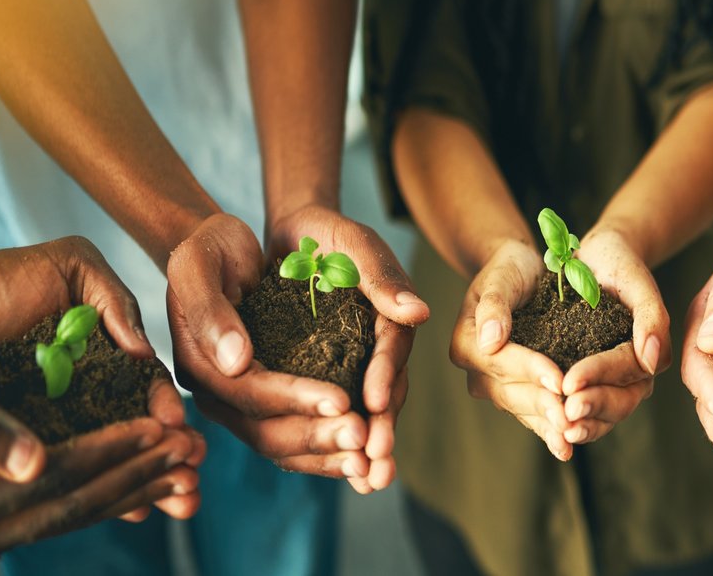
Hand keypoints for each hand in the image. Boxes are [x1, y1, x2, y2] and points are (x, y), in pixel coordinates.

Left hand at [0, 237, 203, 520]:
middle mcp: (90, 394)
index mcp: (109, 356)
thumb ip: (114, 299)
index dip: (165, 408)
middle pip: (137, 432)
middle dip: (170, 455)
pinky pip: (59, 468)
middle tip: (192, 469)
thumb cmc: (5, 276)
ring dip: (144, 479)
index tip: (177, 424)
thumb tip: (144, 352)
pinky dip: (91, 489)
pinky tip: (126, 510)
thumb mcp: (74, 266)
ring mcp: (58, 422)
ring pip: (106, 458)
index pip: (146, 388)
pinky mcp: (23, 441)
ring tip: (176, 500)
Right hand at [0, 328, 198, 567]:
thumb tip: (33, 465)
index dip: (113, 452)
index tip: (163, 426)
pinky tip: (160, 472)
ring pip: (81, 512)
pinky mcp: (6, 522)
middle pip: (76, 504)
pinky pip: (73, 508)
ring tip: (191, 462)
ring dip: (141, 487)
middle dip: (141, 474)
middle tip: (194, 446)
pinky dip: (119, 489)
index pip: (55, 480)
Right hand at [168, 213, 363, 480]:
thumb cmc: (209, 250)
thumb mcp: (197, 264)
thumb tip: (238, 361)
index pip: (249, 393)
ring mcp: (240, 404)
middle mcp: (217, 393)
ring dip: (328, 454)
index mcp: (198, 364)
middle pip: (267, 432)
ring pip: (283, 445)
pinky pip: (295, 435)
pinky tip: (362, 456)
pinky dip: (327, 451)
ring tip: (371, 458)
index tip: (343, 401)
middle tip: (366, 439)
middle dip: (319, 436)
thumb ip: (211, 310)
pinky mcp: (266, 401)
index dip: (296, 399)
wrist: (218, 251)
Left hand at [265, 204, 428, 491]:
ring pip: (361, 411)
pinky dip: (333, 439)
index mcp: (391, 319)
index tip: (374, 404)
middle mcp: (377, 348)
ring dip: (363, 447)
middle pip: (384, 393)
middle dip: (381, 430)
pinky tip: (334, 471)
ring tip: (365, 481)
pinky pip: (332, 411)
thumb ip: (383, 276)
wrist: (295, 234)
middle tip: (378, 467)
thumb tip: (417, 313)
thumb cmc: (328, 231)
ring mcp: (352, 365)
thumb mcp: (356, 243)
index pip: (391, 350)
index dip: (384, 377)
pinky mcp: (323, 375)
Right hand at [450, 239, 572, 459]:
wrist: (520, 275)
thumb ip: (496, 304)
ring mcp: (494, 386)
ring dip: (547, 425)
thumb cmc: (511, 269)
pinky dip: (548, 431)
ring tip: (571, 438)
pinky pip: (531, 416)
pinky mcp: (514, 394)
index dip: (530, 370)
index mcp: (466, 342)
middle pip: (511, 391)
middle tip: (571, 417)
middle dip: (543, 404)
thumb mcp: (503, 274)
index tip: (559, 379)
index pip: (500, 361)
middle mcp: (475, 370)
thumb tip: (490, 340)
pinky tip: (567, 447)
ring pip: (522, 409)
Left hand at [555, 227, 668, 444]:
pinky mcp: (590, 382)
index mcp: (651, 351)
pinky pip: (583, 407)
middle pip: (619, 402)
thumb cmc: (620, 263)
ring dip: (582, 424)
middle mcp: (635, 373)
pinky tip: (549, 426)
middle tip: (565, 414)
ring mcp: (612, 382)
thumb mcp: (637, 281)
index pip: (626, 370)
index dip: (599, 377)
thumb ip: (651, 317)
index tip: (570, 383)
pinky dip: (568, 419)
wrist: (597, 259)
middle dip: (592, 408)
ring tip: (558, 428)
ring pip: (603, 414)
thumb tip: (652, 361)